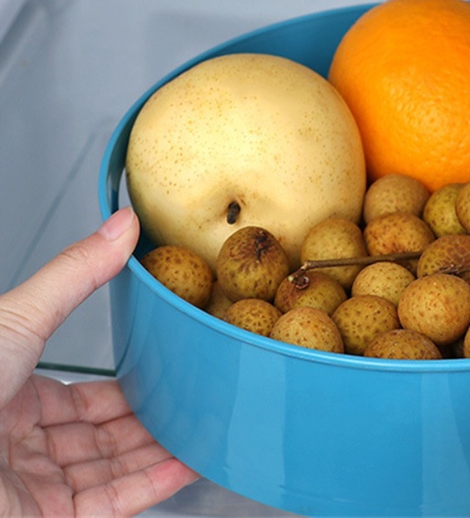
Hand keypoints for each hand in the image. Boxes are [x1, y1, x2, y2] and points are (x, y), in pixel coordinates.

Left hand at [0, 208, 197, 515]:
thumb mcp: (18, 319)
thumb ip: (75, 276)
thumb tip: (120, 225)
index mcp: (10, 396)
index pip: (82, 398)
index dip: (127, 386)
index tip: (166, 373)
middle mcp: (21, 444)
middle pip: (103, 434)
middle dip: (152, 419)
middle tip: (196, 403)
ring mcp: (35, 486)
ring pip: (113, 469)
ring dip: (161, 451)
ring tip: (204, 432)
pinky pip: (112, 502)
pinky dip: (154, 484)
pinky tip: (188, 465)